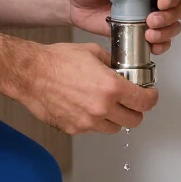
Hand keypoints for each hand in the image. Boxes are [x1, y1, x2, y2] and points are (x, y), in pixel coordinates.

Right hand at [15, 42, 158, 134]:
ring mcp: (88, 122)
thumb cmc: (55, 61)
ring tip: (105, 105)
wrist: (30, 74)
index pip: (145, 102)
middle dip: (135, 110)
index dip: (151, 98)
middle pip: (134, 120)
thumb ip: (111, 63)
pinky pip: (92, 129)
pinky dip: (94, 121)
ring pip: (114, 128)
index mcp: (111, 87)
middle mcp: (102, 108)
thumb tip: (121, 68)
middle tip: (130, 102)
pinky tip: (85, 107)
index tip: (149, 95)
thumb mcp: (91, 52)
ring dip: (115, 118)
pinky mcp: (74, 129)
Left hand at [67, 0, 180, 54]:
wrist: (74, 5)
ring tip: (150, 30)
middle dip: (173, 9)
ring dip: (168, 27)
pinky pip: (161, 39)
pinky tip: (152, 43)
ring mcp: (148, 12)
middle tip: (157, 12)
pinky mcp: (141, 30)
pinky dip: (162, 43)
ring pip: (174, 21)